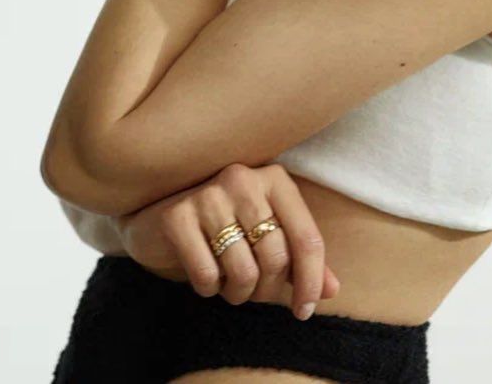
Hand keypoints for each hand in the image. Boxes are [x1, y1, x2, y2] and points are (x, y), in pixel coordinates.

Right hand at [116, 162, 339, 316]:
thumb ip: (299, 261)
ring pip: (243, 271)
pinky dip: (208, 289)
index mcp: (274, 179)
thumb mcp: (265, 237)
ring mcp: (208, 194)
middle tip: (253, 292)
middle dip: (267, 290)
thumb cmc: (224, 227)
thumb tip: (333, 291)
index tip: (304, 311)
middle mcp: (243, 179)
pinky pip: (207, 276)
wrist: (158, 216)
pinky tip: (204, 274)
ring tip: (228, 283)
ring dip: (237, 293)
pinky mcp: (177, 216)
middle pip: (276, 259)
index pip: (308, 238)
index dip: (312, 282)